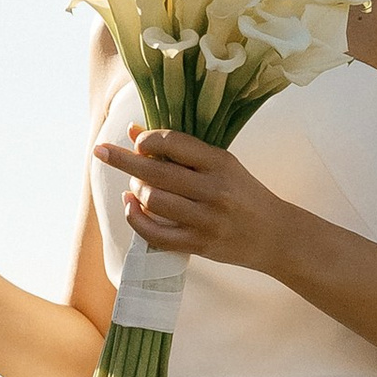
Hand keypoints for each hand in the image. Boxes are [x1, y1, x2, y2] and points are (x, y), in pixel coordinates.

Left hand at [96, 127, 286, 270]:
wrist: (275, 235)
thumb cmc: (245, 194)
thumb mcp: (222, 165)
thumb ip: (181, 150)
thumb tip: (134, 131)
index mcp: (221, 162)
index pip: (173, 142)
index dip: (146, 140)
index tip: (136, 141)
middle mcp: (214, 189)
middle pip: (155, 171)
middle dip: (122, 159)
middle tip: (101, 151)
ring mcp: (206, 219)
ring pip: (152, 200)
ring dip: (135, 190)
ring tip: (135, 186)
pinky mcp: (199, 244)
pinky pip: (155, 233)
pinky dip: (136, 218)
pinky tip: (131, 206)